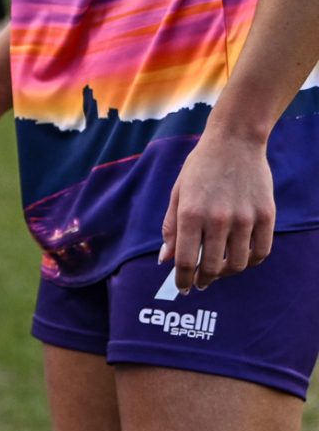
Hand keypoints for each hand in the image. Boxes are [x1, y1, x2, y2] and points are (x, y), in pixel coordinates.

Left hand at [160, 129, 274, 290]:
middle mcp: (218, 219)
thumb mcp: (177, 195)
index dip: (183, 280)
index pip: (186, 262)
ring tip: (219, 271)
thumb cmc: (200, 168)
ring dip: (226, 274)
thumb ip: (171, 229)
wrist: (235, 142)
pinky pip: (261, 251)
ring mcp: (245, 218)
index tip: (183, 287)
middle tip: (200, 282)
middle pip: (212, 267)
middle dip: (203, 280)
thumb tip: (165, 260)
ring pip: (238, 264)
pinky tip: (241, 260)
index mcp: (191, 214)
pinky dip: (251, 262)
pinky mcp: (266, 215)